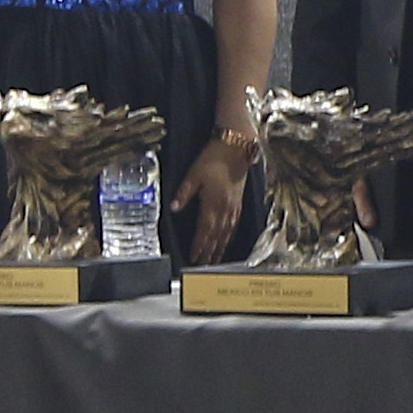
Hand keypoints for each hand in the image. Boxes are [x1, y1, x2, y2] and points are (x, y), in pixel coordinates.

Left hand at [176, 132, 256, 263]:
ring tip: (215, 259)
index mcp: (212, 202)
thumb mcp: (194, 174)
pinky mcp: (238, 202)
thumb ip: (184, 192)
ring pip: (226, 232)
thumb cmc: (213, 159)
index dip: (199, 245)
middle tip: (203, 264)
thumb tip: (174, 208)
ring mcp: (233, 206)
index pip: (204, 230)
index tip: (194, 257)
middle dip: (209, 251)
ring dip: (220, 247)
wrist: (236, 148)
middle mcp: (224, 208)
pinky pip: (234, 224)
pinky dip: (229, 235)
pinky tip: (227, 240)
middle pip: (216, 235)